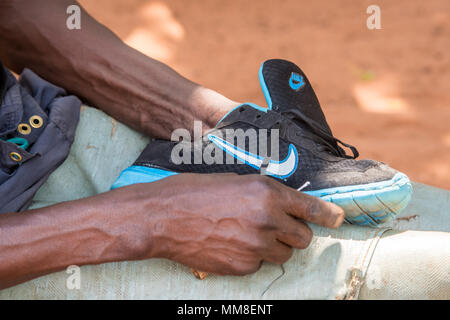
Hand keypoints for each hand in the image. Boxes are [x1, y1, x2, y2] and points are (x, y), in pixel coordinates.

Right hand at [116, 173, 343, 275]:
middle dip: (294, 232)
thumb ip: (266, 194)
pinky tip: (232, 244)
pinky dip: (254, 257)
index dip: (328, 215)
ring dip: (275, 246)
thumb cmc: (194, 192)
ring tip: (249, 235)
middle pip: (303, 237)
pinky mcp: (243, 266)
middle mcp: (267, 219)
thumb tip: (286, 206)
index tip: (338, 219)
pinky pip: (261, 264)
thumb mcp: (235, 182)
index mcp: (267, 192)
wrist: (163, 217)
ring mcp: (256, 246)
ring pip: (285, 253)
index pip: (310, 207)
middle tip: (277, 226)